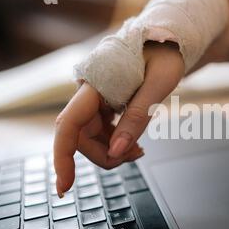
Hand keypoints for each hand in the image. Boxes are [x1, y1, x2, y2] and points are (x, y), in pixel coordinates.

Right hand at [54, 41, 183, 195]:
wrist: (166, 41)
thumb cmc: (164, 55)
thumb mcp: (157, 86)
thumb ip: (137, 119)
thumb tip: (117, 152)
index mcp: (95, 85)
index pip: (69, 126)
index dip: (62, 158)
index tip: (64, 188)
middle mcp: (89, 94)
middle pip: (81, 138)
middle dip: (105, 155)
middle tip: (136, 156)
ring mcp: (95, 100)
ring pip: (91, 138)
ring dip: (112, 151)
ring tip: (139, 151)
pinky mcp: (103, 105)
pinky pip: (102, 132)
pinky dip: (116, 143)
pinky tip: (133, 144)